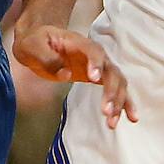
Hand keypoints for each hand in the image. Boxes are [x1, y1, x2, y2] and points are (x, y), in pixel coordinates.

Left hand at [11, 25, 135, 127]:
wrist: (39, 43)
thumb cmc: (35, 42)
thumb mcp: (32, 46)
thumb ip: (47, 58)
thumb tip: (65, 74)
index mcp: (79, 43)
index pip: (94, 51)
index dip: (96, 63)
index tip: (95, 79)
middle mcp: (94, 55)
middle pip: (111, 70)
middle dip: (112, 91)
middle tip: (105, 111)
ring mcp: (99, 67)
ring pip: (118, 82)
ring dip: (119, 102)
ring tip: (112, 122)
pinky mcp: (99, 78)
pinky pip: (116, 90)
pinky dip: (124, 104)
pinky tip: (131, 118)